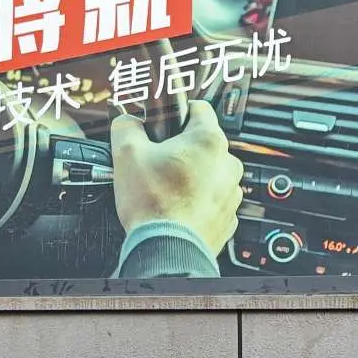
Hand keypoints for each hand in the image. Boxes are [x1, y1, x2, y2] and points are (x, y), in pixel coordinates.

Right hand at [109, 102, 242, 253]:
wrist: (168, 250)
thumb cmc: (154, 205)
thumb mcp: (126, 153)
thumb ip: (127, 125)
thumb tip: (127, 120)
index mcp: (209, 140)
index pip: (198, 108)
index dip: (176, 113)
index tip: (165, 125)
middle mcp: (228, 164)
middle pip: (203, 144)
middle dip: (182, 150)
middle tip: (158, 164)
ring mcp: (231, 192)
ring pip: (210, 173)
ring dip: (192, 176)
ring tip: (167, 189)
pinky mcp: (227, 216)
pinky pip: (212, 199)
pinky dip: (197, 200)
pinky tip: (178, 207)